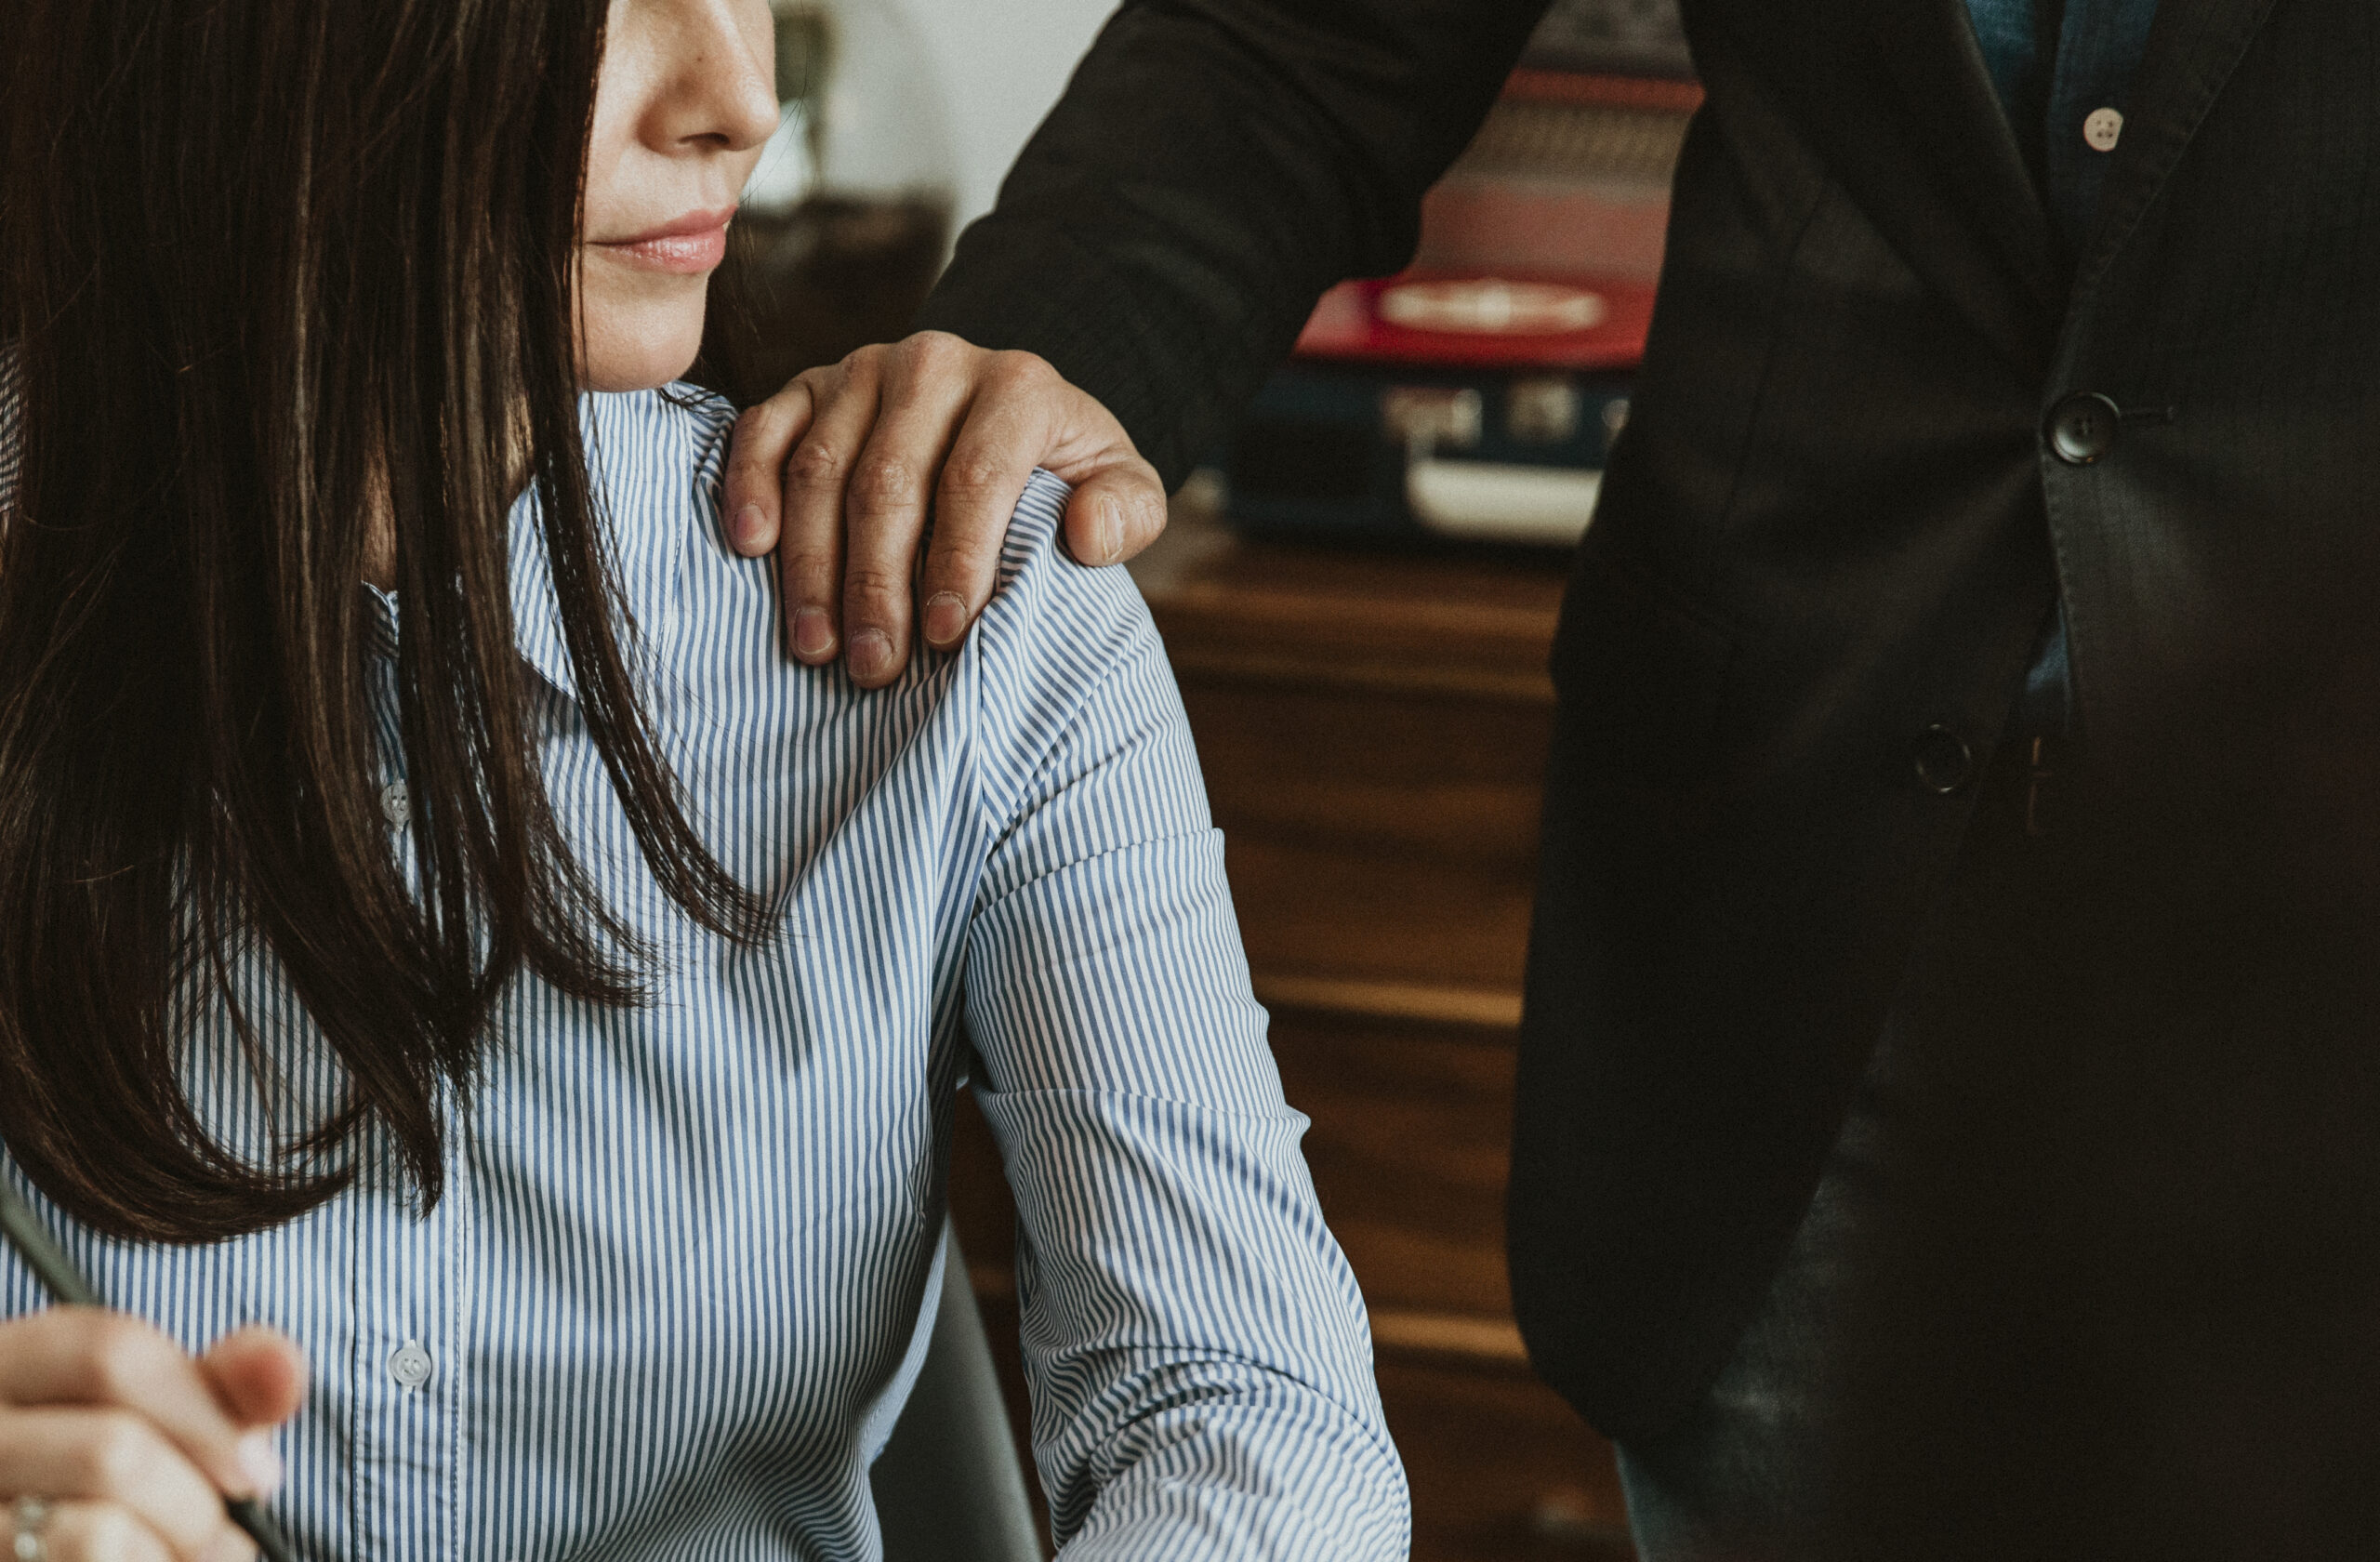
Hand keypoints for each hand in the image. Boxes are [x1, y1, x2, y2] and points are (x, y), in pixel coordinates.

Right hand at [0, 1309, 304, 1561]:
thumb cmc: (132, 1494)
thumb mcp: (170, 1425)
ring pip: (98, 1527)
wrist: (78, 1552)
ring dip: (173, 1551)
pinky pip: (87, 1558)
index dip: (203, 1409)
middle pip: (112, 1448)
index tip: (256, 1470)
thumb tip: (281, 1364)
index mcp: (13, 1369)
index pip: (109, 1351)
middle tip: (223, 1536)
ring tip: (183, 1556)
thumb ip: (221, 1389)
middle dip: (196, 1502)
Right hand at [722, 332, 1167, 687]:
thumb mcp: (1124, 488)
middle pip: (889, 481)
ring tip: (817, 645)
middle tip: (875, 667)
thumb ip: (1129, 512)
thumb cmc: (1062, 472)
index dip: (958, 561)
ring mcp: (862, 369)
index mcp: (1017, 384)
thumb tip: (1087, 535)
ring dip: (813, 565)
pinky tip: (752, 550)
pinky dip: (749, 487)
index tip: (947, 637)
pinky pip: (764, 430)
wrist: (1008, 414)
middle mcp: (935, 363)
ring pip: (821, 468)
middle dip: (878, 584)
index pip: (976, 478)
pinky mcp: (808, 384)